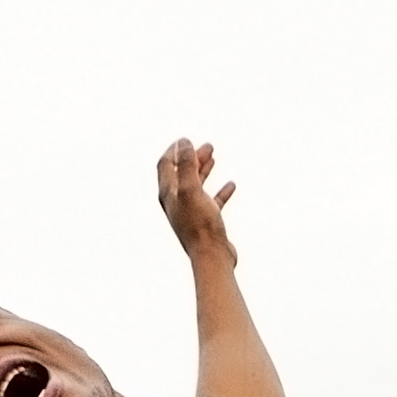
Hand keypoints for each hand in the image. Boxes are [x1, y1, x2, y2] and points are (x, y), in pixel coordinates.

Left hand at [156, 139, 237, 261]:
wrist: (212, 257)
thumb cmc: (200, 225)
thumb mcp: (191, 189)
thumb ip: (187, 165)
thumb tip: (184, 142)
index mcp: (168, 194)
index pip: (165, 165)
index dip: (174, 150)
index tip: (186, 139)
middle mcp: (176, 202)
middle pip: (181, 173)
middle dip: (192, 157)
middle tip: (207, 146)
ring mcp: (191, 212)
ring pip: (196, 185)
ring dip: (203, 169)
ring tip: (214, 157)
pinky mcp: (206, 221)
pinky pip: (212, 201)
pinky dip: (220, 190)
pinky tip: (230, 185)